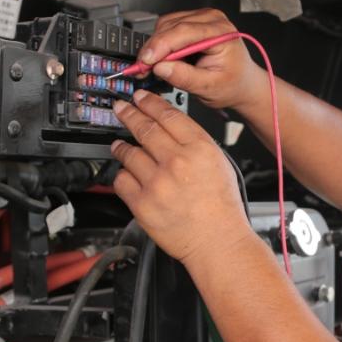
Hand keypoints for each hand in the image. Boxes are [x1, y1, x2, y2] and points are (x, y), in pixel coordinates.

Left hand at [110, 90, 252, 263]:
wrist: (217, 242)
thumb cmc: (221, 208)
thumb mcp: (218, 163)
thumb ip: (194, 142)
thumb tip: (168, 125)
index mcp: (199, 149)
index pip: (167, 115)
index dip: (149, 103)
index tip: (140, 98)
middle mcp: (177, 162)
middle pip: (144, 128)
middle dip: (129, 114)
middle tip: (121, 109)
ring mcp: (157, 183)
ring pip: (129, 153)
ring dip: (122, 147)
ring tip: (120, 145)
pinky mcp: (142, 204)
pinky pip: (121, 180)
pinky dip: (122, 175)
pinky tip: (128, 175)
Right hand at [138, 9, 264, 110]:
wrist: (242, 83)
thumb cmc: (233, 84)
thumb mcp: (209, 87)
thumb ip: (184, 77)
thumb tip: (160, 67)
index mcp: (220, 33)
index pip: (183, 32)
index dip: (160, 46)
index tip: (146, 61)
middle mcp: (211, 19)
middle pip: (171, 26)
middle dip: (153, 49)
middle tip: (143, 69)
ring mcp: (202, 18)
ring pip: (165, 25)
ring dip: (155, 46)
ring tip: (153, 67)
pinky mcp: (192, 22)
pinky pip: (168, 27)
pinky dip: (160, 44)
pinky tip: (162, 59)